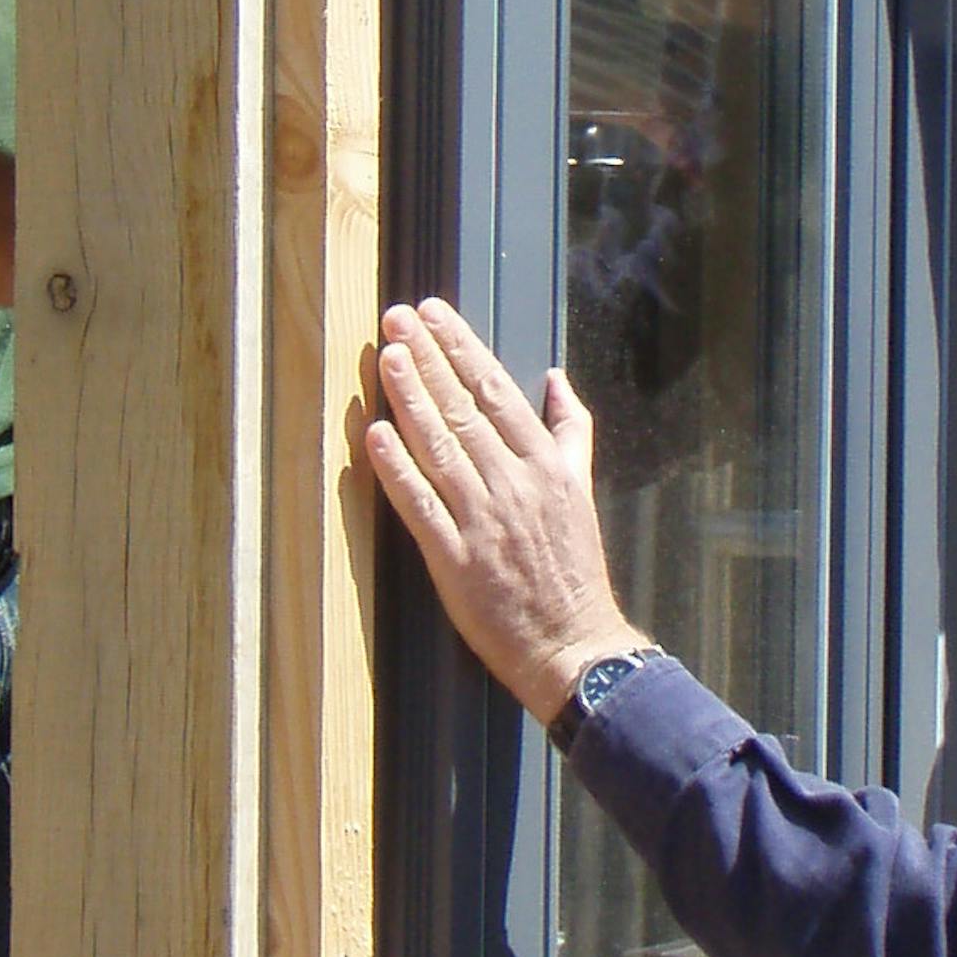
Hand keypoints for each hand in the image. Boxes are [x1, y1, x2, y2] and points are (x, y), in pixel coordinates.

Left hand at [359, 297, 646, 719]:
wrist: (572, 643)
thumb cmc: (574, 570)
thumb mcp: (581, 490)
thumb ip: (570, 431)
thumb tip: (557, 379)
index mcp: (546, 465)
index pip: (497, 391)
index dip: (462, 348)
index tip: (435, 314)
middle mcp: (515, 483)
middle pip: (463, 409)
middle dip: (427, 358)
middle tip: (397, 318)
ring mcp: (484, 520)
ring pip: (440, 447)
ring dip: (410, 398)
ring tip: (386, 357)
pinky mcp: (456, 558)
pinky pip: (421, 504)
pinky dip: (397, 469)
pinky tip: (375, 436)